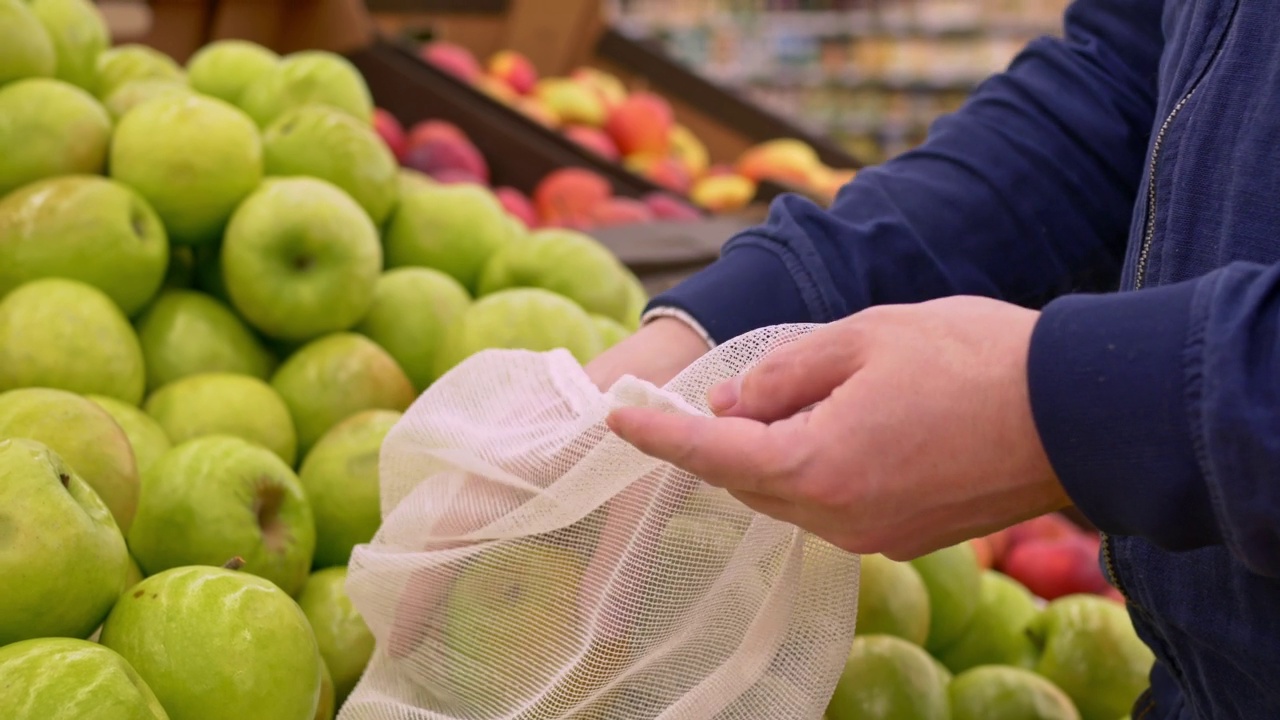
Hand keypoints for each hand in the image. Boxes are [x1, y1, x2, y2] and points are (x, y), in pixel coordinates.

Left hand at [605, 296, 1069, 559]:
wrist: (1076, 410)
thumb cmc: (969, 358)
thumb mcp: (861, 337)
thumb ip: (780, 375)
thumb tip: (731, 405)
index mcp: (817, 467)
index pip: (712, 457)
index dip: (658, 436)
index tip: (619, 419)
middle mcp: (838, 518)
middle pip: (750, 481)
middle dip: (728, 438)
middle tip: (734, 390)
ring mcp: (875, 536)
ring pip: (792, 497)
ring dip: (777, 453)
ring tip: (804, 398)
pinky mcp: (907, 537)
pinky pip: (835, 507)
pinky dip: (818, 470)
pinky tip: (847, 427)